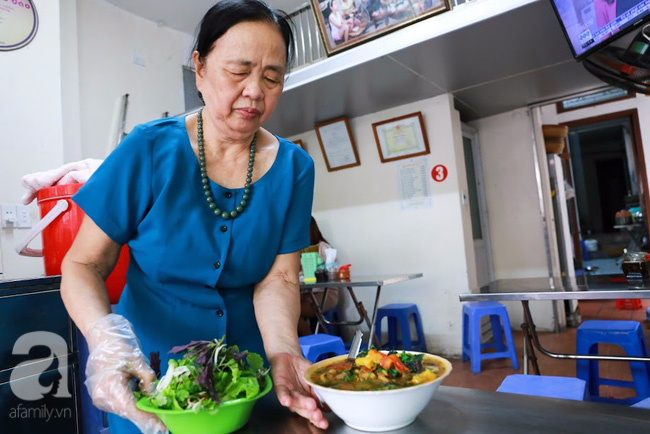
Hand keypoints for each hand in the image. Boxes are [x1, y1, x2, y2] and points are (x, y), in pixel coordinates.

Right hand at [84, 314, 167, 433]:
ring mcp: (100, 396)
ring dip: (139, 408)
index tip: (161, 427)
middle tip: (163, 420)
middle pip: (127, 411)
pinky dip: (132, 401)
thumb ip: (147, 379)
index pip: (130, 409)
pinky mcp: (102, 394)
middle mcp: (102, 396)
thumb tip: (154, 395)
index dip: (146, 419)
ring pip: (124, 408)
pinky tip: (142, 396)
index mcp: (110, 386)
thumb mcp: (138, 360)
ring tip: (155, 408)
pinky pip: (120, 402)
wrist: (101, 335)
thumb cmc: (119, 344)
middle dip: (145, 415)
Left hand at [269, 353, 328, 429]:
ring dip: (302, 404)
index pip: (312, 411)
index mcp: (307, 399)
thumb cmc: (302, 369)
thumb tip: (328, 399)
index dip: (318, 418)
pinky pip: (282, 392)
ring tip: (311, 406)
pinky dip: (285, 397)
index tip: (325, 423)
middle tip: (319, 416)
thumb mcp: (314, 377)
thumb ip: (319, 388)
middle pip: (303, 409)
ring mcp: (289, 392)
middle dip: (311, 414)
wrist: (288, 356)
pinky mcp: (279, 385)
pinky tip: (287, 401)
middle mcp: (297, 399)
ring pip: (295, 401)